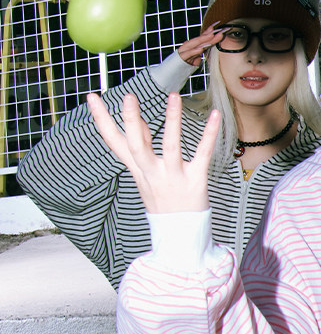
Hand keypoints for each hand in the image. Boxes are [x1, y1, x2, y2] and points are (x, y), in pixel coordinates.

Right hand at [86, 91, 218, 213]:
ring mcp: (173, 177)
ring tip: (173, 96)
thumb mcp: (146, 178)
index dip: (101, 119)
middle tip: (128, 97)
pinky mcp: (196, 181)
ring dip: (172, 120)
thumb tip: (141, 123)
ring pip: (170, 146)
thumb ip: (143, 150)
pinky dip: (209, 134)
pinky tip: (215, 115)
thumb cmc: (164, 203)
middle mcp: (152, 173)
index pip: (114, 142)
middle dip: (131, 121)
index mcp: (138, 170)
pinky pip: (202, 154)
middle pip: (136, 145)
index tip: (91, 97)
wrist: (179, 237)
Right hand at [175, 24, 226, 66]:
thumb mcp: (195, 58)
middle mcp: (188, 46)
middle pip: (200, 39)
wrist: (171, 70)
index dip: (210, 31)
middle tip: (219, 30)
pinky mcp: (182, 57)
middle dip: (210, 34)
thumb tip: (206, 48)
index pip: (202, 37)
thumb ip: (200, 52)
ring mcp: (185, 51)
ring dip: (203, 40)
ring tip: (212, 36)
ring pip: (195, 44)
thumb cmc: (184, 64)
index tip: (218, 25)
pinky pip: (189, 54)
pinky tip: (200, 49)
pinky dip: (195, 51)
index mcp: (193, 46)